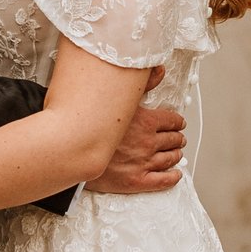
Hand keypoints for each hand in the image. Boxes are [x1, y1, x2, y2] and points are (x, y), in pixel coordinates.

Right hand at [88, 74, 184, 195]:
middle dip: (177, 138)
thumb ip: (142, 84)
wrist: (72, 149)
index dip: (177, 122)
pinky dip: (172, 177)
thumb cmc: (92, 123)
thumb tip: (159, 70)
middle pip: (173, 140)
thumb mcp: (118, 98)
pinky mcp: (136, 181)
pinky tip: (175, 174)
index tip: (179, 123)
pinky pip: (162, 180)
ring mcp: (143, 162)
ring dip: (176, 155)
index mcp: (146, 121)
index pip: (172, 121)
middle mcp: (148, 142)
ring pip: (170, 158)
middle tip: (178, 139)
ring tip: (176, 153)